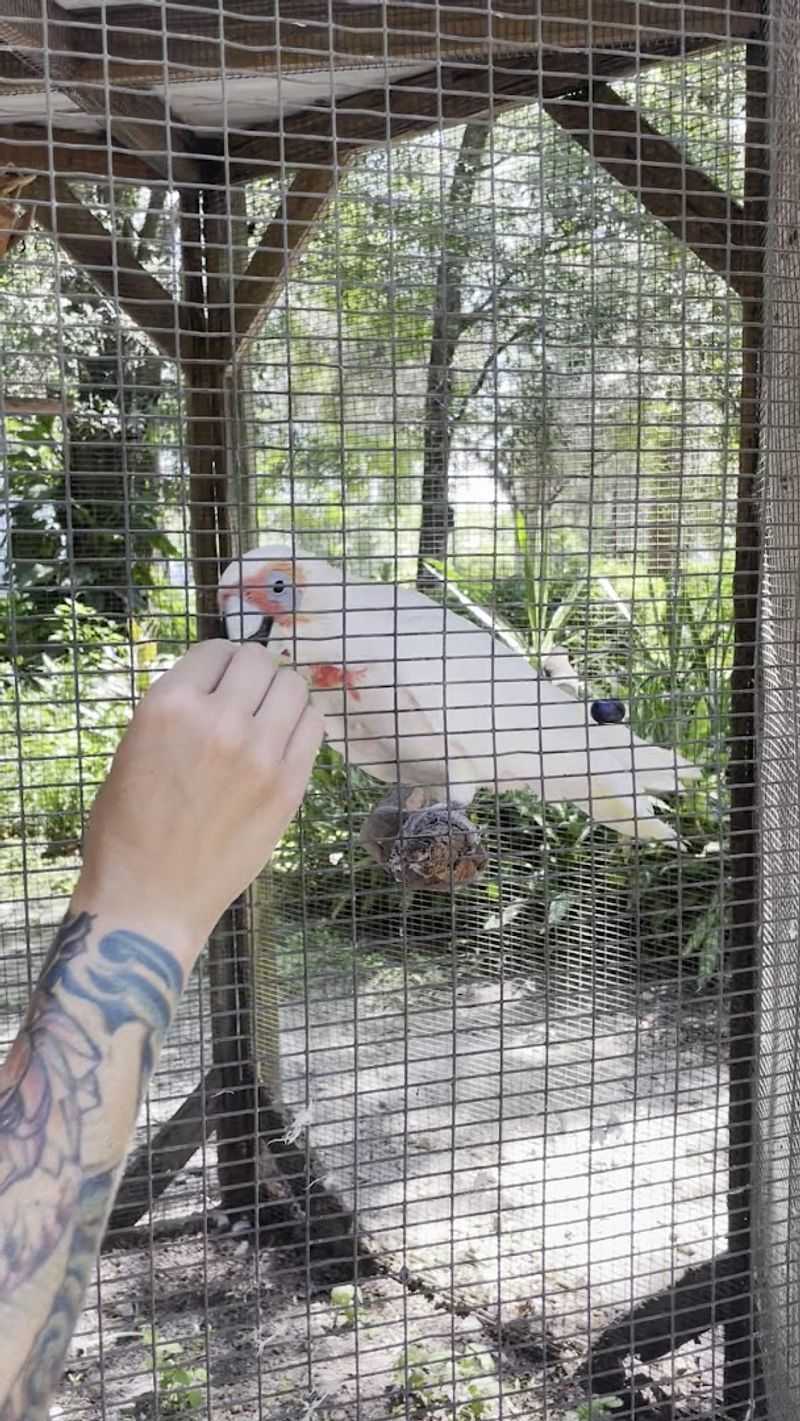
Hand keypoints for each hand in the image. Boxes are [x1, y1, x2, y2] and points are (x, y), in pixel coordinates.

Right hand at [71, 641, 323, 962]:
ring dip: (281, 693)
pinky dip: (301, 722)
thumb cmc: (127, 828)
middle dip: (251, 673)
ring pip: (293, 686)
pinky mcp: (289, 785)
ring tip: (268, 715)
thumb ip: (177, 711)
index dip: (218, 664)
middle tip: (245, 696)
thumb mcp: (133, 748)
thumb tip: (217, 685)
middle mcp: (220, 720)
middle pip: (259, 661)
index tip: (219, 680)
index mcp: (170, 706)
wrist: (151, 897)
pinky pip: (313, 726)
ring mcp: (260, 753)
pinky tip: (284, 739)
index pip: (215, 650)